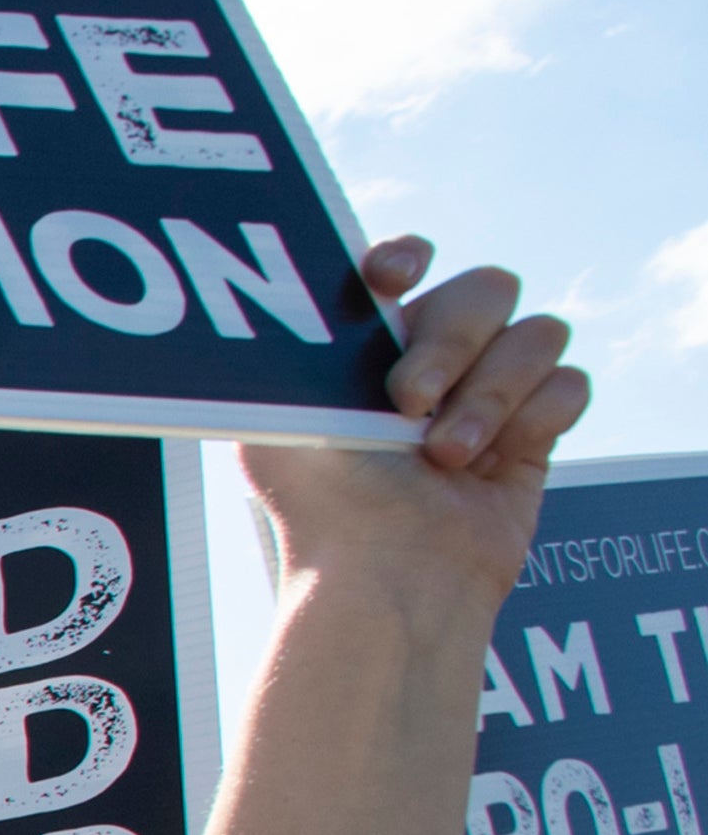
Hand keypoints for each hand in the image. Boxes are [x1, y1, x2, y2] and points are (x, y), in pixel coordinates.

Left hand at [245, 238, 587, 622]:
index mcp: (365, 348)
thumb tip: (266, 300)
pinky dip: (534, 421)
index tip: (391, 277)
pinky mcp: (535, 433)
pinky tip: (493, 466)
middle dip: (450, 341)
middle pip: (485, 290)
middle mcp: (429, 362)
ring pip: (537, 333)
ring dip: (493, 395)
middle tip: (407, 403)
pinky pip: (569, 384)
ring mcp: (487, 394)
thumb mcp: (274, 422)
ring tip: (446, 458)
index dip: (405, 257)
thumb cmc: (323, 507)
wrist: (388, 577)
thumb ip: (284, 347)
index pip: (401, 267)